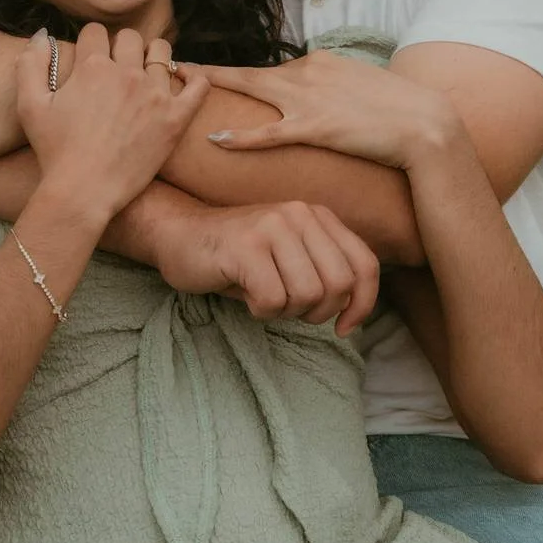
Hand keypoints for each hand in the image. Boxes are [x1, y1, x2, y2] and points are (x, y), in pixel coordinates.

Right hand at [17, 26, 208, 227]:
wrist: (84, 191)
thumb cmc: (54, 152)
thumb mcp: (30, 105)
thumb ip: (32, 64)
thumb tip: (42, 34)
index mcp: (92, 67)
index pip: (96, 31)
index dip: (90, 42)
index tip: (91, 57)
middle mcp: (126, 74)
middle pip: (130, 38)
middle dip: (120, 47)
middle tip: (116, 69)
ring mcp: (154, 95)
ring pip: (161, 53)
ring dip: (152, 57)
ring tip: (145, 72)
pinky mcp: (175, 118)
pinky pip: (198, 84)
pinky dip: (193, 76)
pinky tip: (181, 80)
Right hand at [151, 199, 379, 335]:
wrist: (177, 235)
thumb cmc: (237, 257)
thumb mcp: (289, 257)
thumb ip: (323, 270)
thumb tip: (354, 312)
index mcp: (317, 216)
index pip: (364, 265)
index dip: (363, 304)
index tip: (344, 328)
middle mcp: (300, 214)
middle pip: (339, 284)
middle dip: (318, 312)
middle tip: (290, 311)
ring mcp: (272, 227)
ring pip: (308, 295)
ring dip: (285, 311)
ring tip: (263, 296)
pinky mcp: (246, 246)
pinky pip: (272, 300)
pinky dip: (260, 311)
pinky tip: (244, 295)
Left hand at [200, 54, 462, 171]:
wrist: (424, 124)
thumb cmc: (396, 110)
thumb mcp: (357, 86)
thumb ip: (329, 88)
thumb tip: (313, 97)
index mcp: (317, 63)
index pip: (269, 71)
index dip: (237, 78)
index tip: (208, 77)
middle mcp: (307, 73)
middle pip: (246, 73)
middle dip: (206, 71)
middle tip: (169, 66)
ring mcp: (309, 99)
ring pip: (249, 91)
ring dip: (210, 89)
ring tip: (176, 89)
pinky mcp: (316, 127)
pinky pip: (269, 132)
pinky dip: (240, 137)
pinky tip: (215, 139)